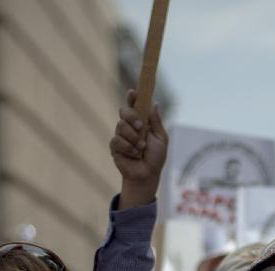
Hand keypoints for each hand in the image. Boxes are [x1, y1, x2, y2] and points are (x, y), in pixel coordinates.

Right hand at [110, 89, 167, 204]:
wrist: (147, 175)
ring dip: (134, 138)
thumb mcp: (160, 138)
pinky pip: (117, 140)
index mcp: (141, 122)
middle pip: (124, 111)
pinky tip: (134, 155)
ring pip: (121, 126)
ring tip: (141, 149)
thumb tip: (154, 104)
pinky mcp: (114, 146)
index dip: (132, 97)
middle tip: (141, 127)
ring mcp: (120, 136)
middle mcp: (129, 126)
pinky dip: (128, 148)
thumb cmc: (155, 158)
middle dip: (132, 116)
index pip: (134, 105)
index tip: (133, 92)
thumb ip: (156, 122)